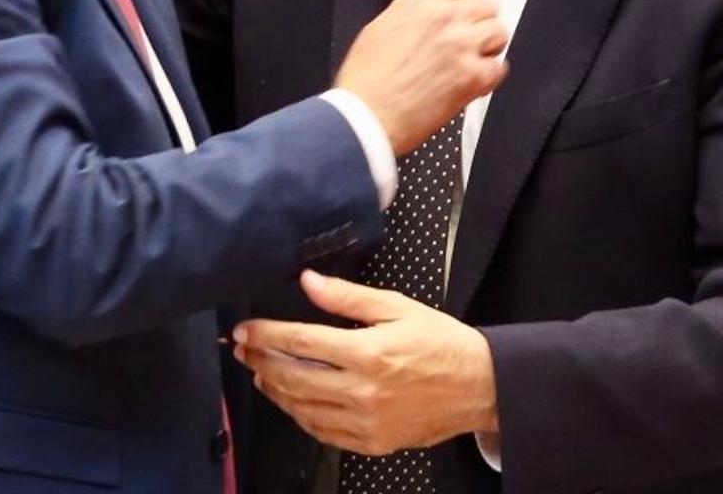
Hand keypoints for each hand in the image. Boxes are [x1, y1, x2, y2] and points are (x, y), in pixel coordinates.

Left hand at [234, 270, 497, 454]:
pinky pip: (322, 433)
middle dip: (261, 362)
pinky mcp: (371, 442)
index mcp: (367, 352)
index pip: (301, 341)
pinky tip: (293, 402)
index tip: (245, 330)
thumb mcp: (398, 307)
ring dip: (276, 390)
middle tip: (243, 351)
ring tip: (263, 374)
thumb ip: (348, 298)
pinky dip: (301, 416)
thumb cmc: (441, 342)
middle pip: (293, 377)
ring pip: (302, 408)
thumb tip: (309, 281)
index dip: (267, 334)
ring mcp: (365, 421)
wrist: (478, 385)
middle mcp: (361, 391)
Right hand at [335, 0, 506, 155]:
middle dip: (481, 21)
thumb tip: (427, 17)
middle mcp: (443, 18)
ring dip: (490, 46)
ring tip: (476, 59)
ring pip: (498, 32)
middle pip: (486, 4)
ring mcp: (461, 46)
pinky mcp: (472, 76)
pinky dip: (490, 75)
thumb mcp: (380, 28)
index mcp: (418, 2)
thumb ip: (412, 16)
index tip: (465, 8)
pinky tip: (476, 81)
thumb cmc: (366, 81)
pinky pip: (499, 67)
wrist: (366, 116)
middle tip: (472, 37)